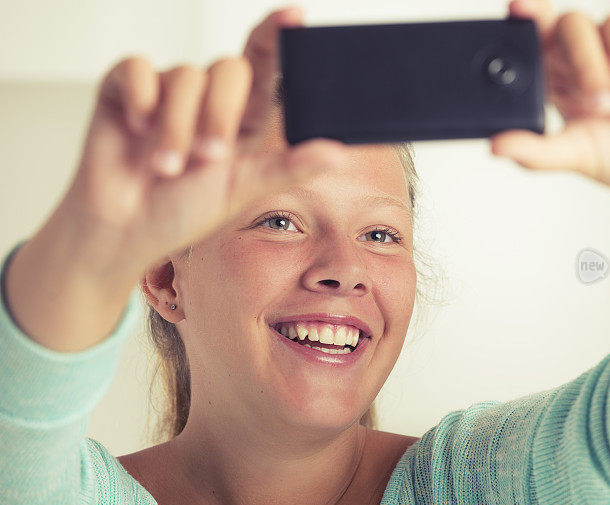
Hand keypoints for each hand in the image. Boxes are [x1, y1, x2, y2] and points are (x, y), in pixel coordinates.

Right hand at [60, 6, 347, 280]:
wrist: (123, 230)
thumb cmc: (181, 211)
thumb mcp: (243, 190)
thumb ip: (288, 167)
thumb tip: (339, 152)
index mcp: (244, 117)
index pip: (267, 66)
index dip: (280, 36)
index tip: (296, 16)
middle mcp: (209, 98)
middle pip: (229, 68)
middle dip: (220, 113)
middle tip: (209, 156)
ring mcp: (168, 91)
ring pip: (185, 74)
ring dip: (178, 126)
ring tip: (167, 166)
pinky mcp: (125, 87)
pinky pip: (138, 68)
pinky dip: (140, 98)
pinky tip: (137, 129)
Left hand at [490, 0, 609, 221]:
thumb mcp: (578, 157)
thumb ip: (536, 151)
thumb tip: (495, 146)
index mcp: (562, 77)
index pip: (538, 35)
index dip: (528, 16)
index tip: (519, 8)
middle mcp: (594, 54)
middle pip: (572, 25)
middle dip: (584, 60)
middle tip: (601, 102)